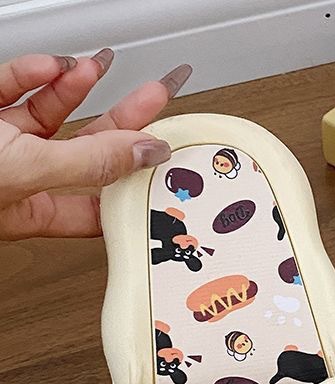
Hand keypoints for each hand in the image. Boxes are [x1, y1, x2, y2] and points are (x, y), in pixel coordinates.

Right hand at [0, 50, 190, 239]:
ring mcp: (2, 143)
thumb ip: (90, 162)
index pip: (98, 205)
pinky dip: (32, 73)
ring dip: (76, 88)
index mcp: (35, 210)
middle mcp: (22, 177)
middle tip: (156, 97)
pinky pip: (12, 88)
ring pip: (49, 114)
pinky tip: (52, 66)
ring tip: (98, 69)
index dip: (132, 186)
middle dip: (122, 120)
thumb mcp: (32, 172)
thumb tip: (148, 153)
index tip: (164, 164)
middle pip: (85, 149)